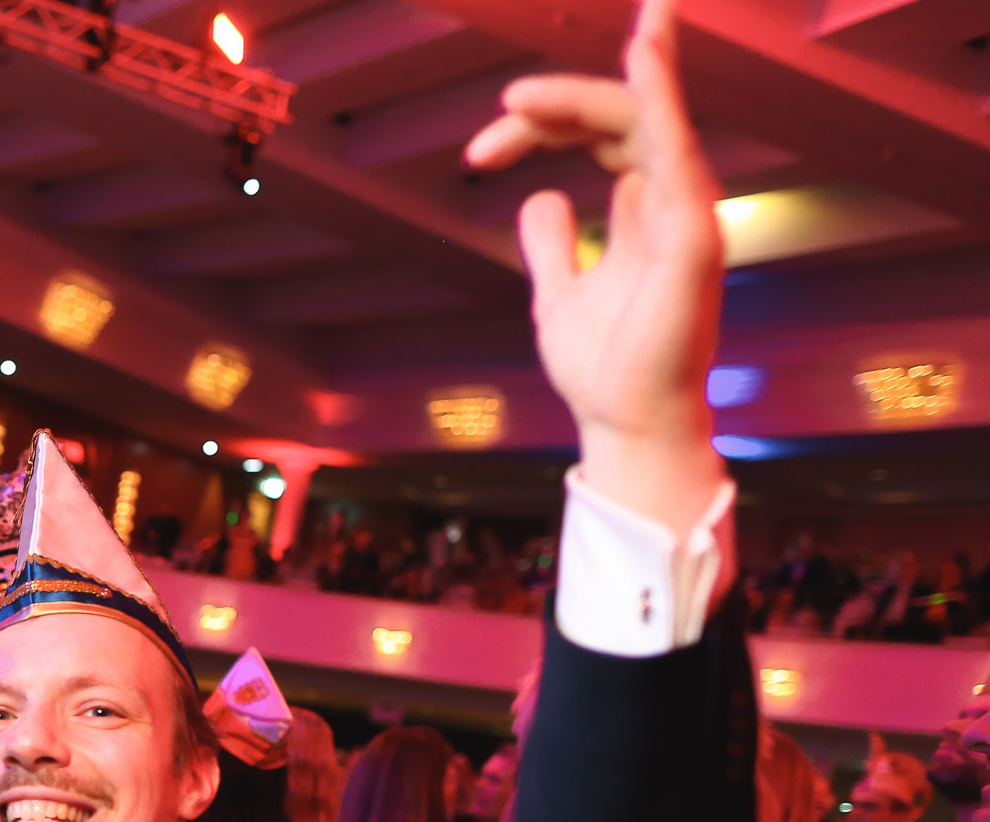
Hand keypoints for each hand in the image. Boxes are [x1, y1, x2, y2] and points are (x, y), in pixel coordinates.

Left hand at [464, 0, 727, 534]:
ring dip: (582, 94)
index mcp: (644, 207)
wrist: (624, 425)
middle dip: (552, 108)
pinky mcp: (691, 232)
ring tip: (518, 97)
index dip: (546, 122)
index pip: (605, 130)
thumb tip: (539, 198)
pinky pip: (676, 146)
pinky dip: (661, 92)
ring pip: (643, 117)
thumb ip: (552, 244)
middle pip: (618, 114)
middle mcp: (672, 198)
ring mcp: (686, 211)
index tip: (481, 149)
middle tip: (492, 125)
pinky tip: (646, 44)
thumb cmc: (604, 367)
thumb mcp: (558, 294)